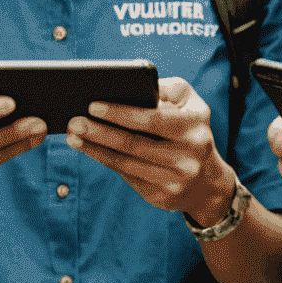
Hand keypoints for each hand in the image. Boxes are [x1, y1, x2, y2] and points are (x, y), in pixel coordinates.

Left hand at [66, 78, 232, 221]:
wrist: (207, 180)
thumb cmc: (190, 130)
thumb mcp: (189, 103)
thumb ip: (165, 89)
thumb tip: (130, 85)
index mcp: (193, 128)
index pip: (152, 120)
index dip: (121, 113)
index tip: (93, 105)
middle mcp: (187, 157)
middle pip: (134, 144)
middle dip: (100, 132)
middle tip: (75, 121)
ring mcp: (174, 180)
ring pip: (126, 163)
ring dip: (95, 149)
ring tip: (74, 136)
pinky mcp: (162, 197)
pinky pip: (127, 176)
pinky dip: (104, 161)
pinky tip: (89, 149)